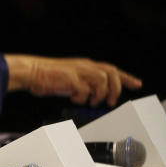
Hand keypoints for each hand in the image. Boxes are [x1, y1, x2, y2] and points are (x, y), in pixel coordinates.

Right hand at [4, 54, 142, 106]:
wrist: (29, 71)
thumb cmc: (46, 76)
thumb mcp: (69, 77)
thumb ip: (82, 83)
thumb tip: (92, 95)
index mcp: (84, 64)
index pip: (111, 69)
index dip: (126, 77)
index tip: (137, 84)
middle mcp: (84, 66)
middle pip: (112, 73)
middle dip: (116, 88)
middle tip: (111, 101)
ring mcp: (77, 72)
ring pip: (102, 81)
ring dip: (99, 94)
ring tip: (91, 102)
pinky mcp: (70, 79)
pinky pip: (85, 90)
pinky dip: (82, 98)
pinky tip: (75, 100)